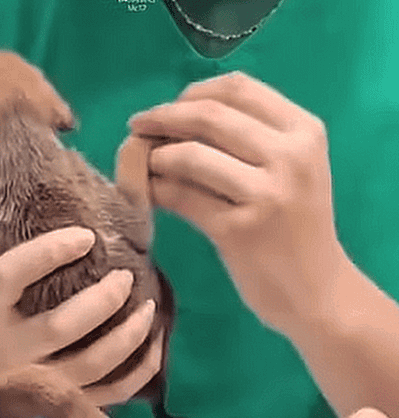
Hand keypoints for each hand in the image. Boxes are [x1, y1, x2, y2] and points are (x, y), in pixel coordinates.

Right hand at [0, 227, 161, 404]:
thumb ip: (14, 263)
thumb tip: (67, 223)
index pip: (10, 276)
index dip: (48, 252)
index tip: (85, 236)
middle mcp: (9, 352)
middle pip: (59, 327)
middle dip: (101, 300)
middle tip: (125, 276)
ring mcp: (35, 384)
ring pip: (89, 366)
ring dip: (126, 336)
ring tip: (148, 307)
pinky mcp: (59, 405)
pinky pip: (107, 395)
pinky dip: (137, 372)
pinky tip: (154, 345)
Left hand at [129, 72, 348, 337]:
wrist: (317, 293)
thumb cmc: (296, 230)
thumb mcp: (292, 172)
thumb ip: (252, 139)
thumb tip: (178, 115)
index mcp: (304, 131)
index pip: (238, 88)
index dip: (192, 93)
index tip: (166, 109)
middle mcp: (289, 156)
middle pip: (210, 116)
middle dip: (163, 118)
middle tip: (136, 128)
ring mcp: (265, 194)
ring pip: (191, 156)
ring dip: (155, 155)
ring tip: (139, 163)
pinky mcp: (238, 231)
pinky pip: (183, 198)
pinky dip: (157, 190)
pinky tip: (147, 194)